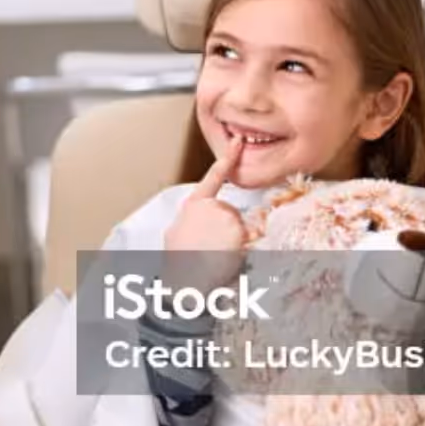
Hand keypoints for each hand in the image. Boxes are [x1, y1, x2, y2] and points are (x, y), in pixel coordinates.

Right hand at [164, 138, 246, 286]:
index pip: (213, 177)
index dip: (228, 157)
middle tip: (209, 251)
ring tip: (213, 257)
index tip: (238, 141)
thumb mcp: (178, 237)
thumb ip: (194, 224)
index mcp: (193, 206)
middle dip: (226, 230)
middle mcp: (208, 206)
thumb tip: (208, 228)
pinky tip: (223, 259)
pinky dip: (240, 250)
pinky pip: (246, 239)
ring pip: (238, 227)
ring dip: (232, 242)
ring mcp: (222, 216)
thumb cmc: (179, 266)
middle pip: (229, 212)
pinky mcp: (236, 229)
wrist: (182, 284)